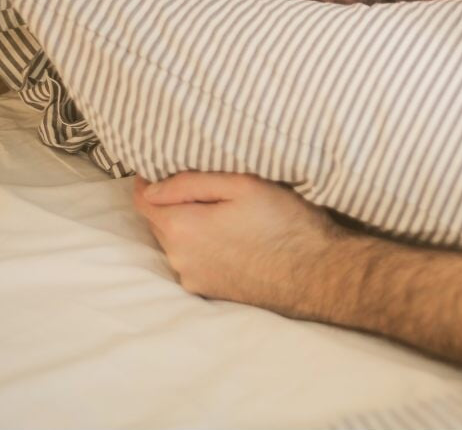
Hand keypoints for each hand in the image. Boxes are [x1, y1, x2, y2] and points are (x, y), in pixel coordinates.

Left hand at [132, 172, 342, 314]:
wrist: (318, 274)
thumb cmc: (285, 223)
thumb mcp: (242, 185)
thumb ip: (189, 183)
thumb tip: (151, 187)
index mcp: (181, 228)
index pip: (143, 200)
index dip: (148, 181)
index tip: (162, 167)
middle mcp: (179, 259)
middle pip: (160, 222)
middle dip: (173, 203)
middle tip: (206, 188)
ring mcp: (194, 279)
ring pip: (178, 244)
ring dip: (190, 227)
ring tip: (224, 215)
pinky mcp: (211, 293)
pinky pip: (195, 262)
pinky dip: (204, 248)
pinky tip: (233, 240)